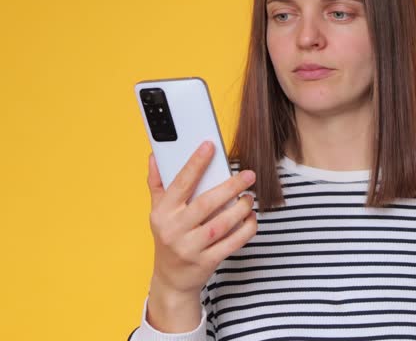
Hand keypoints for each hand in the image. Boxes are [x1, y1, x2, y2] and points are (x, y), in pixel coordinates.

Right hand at [146, 141, 257, 303]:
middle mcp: (174, 230)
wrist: (171, 280)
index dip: (195, 163)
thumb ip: (158, 184)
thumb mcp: (158, 212)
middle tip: (248, 174)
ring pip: (222, 224)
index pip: (180, 184)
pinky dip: (246, 229)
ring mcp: (190, 248)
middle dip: (230, 187)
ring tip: (249, 197)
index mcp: (163, 213)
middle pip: (206, 204)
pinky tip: (251, 218)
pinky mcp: (207, 262)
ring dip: (241, 208)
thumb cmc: (168, 238)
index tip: (210, 146)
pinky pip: (232, 243)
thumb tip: (154, 156)